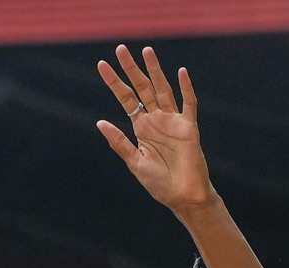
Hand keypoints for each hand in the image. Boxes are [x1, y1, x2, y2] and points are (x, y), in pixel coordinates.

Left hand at [96, 44, 213, 213]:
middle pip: (142, 88)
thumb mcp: (135, 163)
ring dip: (155, 71)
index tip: (101, 65)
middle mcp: (156, 120)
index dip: (114, 82)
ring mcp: (173, 121)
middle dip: (131, 69)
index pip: (126, 99)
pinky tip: (181, 73)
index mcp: (142, 127)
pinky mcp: (189, 127)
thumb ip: (119, 142)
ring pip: (163, 90)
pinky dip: (186, 89)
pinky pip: (188, 104)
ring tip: (146, 51)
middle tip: (120, 49)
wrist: (182, 197)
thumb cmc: (159, 184)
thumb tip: (99, 122)